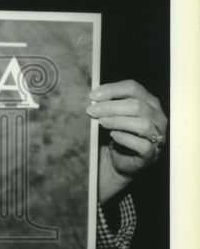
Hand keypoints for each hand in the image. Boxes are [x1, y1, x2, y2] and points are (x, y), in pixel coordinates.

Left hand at [86, 79, 166, 203]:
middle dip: (110, 107)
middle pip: (137, 105)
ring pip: (142, 124)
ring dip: (118, 121)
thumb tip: (93, 98)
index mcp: (149, 102)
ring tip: (101, 122)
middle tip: (92, 111)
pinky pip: (142, 144)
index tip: (92, 95)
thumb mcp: (113, 115)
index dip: (112, 89)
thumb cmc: (118, 133)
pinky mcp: (152, 153)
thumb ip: (108, 105)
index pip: (133, 88)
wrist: (121, 160)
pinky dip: (126, 139)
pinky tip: (113, 136)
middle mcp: (157, 116)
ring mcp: (158, 135)